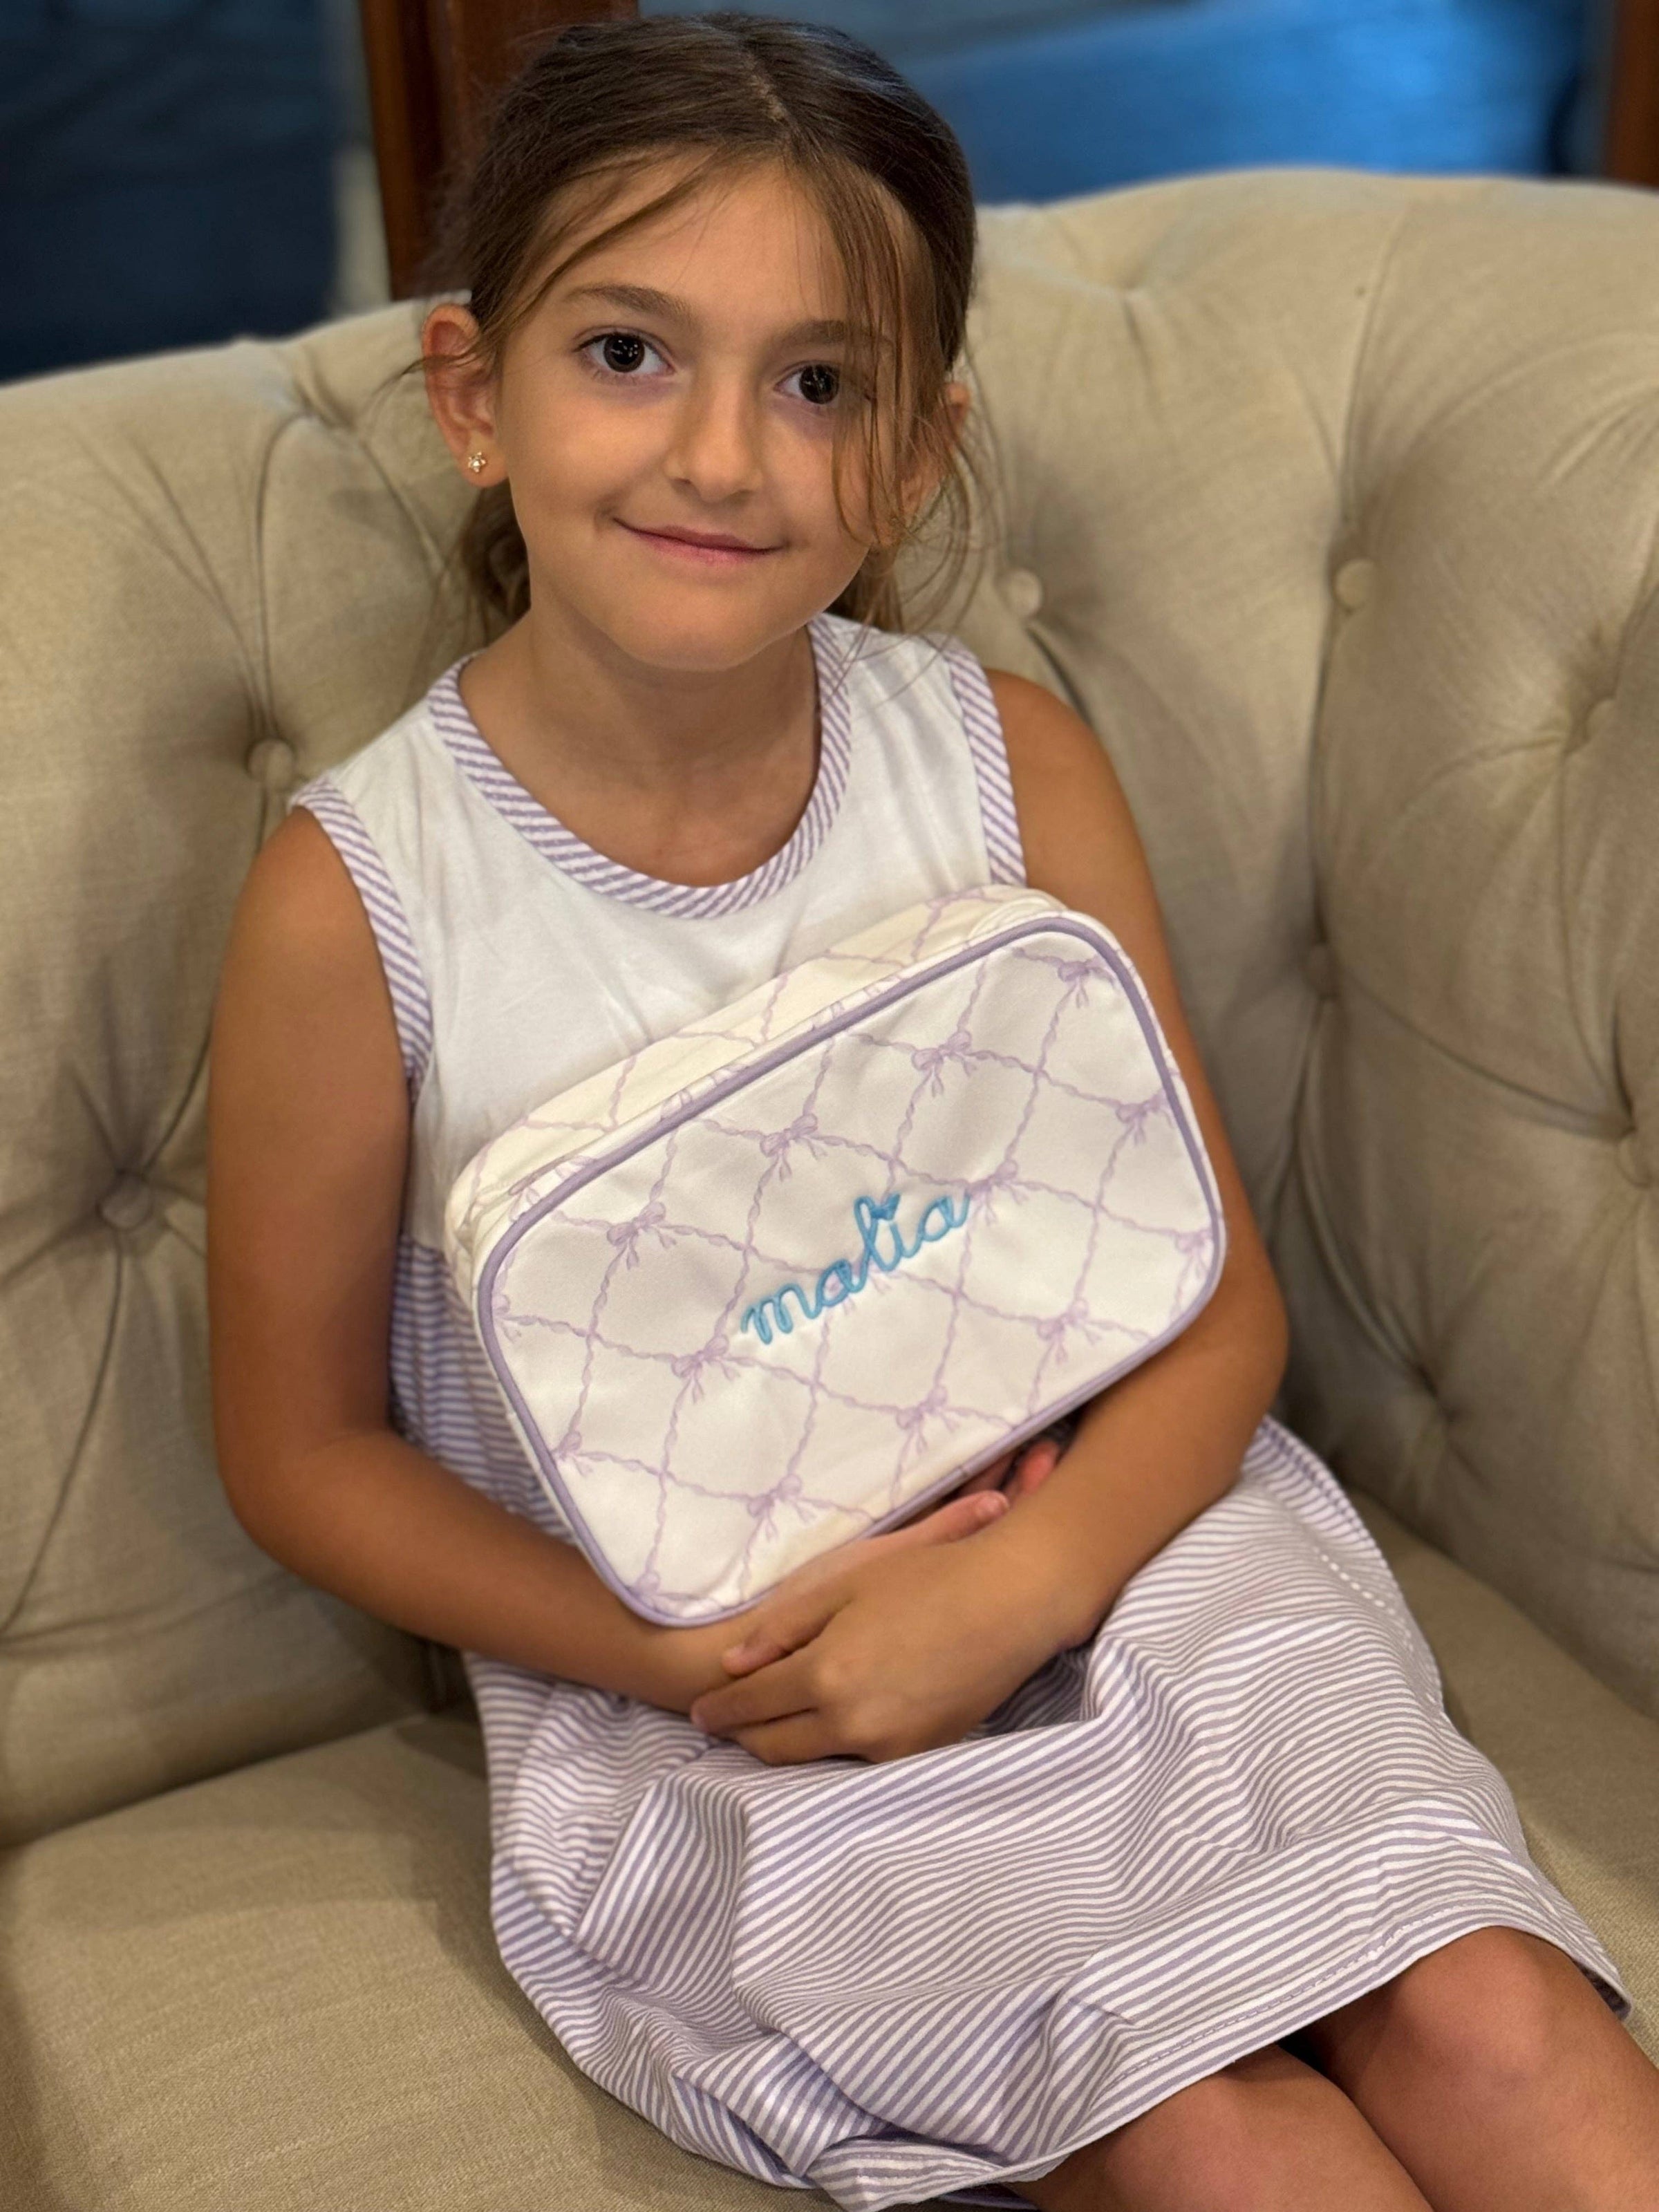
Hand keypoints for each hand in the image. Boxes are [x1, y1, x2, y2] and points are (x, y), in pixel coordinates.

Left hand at [687, 1435, 1072, 1763]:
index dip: (717, 1709)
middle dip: (742, 1735)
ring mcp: (888, 1745)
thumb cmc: (927, 1580)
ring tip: (769, 1724)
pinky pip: (857, 1758)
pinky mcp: (918, 1753)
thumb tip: (734, 1663)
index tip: (698, 1711)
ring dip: (785, 1744)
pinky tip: (829, 1723)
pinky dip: (833, 1744)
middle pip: (773, 1746)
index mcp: (825, 1674)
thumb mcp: (845, 1586)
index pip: (750, 1705)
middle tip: (724, 1722)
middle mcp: (850, 1721)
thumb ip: (784, 1628)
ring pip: (813, 1759)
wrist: (1010, 1603)